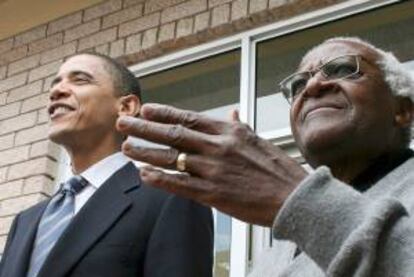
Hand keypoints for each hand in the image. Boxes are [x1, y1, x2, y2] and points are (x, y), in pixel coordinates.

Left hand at [116, 103, 306, 225]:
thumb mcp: (257, 140)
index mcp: (229, 132)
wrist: (293, 196)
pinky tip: (144, 175)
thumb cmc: (276, 168)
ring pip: (172, 158)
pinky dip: (160, 180)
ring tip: (126, 148)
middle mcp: (218, 147)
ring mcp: (214, 170)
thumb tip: (232, 113)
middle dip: (145, 128)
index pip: (189, 118)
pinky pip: (180, 185)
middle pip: (174, 134)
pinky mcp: (214, 194)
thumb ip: (239, 126)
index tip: (146, 108)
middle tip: (123, 123)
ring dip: (146, 153)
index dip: (164, 113)